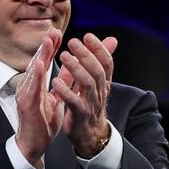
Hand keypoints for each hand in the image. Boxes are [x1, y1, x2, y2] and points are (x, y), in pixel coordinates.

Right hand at [15, 28, 64, 168]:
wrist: (34, 144)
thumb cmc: (43, 121)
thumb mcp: (58, 97)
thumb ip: (65, 81)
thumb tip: (74, 65)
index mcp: (38, 84)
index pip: (45, 61)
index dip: (51, 47)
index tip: (58, 32)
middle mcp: (30, 86)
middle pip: (38, 62)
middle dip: (46, 46)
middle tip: (53, 30)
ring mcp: (26, 94)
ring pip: (33, 72)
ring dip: (40, 55)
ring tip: (47, 41)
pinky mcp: (26, 105)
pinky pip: (31, 89)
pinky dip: (35, 76)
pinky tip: (40, 65)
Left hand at [51, 33, 117, 156]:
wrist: (89, 132)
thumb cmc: (90, 102)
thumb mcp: (97, 80)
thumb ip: (101, 60)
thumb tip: (112, 39)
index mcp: (104, 82)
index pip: (107, 62)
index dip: (99, 49)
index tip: (88, 36)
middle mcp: (100, 91)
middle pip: (97, 71)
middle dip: (86, 55)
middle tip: (73, 42)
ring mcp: (91, 103)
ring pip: (87, 84)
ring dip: (76, 69)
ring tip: (63, 56)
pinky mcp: (80, 114)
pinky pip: (74, 102)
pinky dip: (65, 90)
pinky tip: (55, 80)